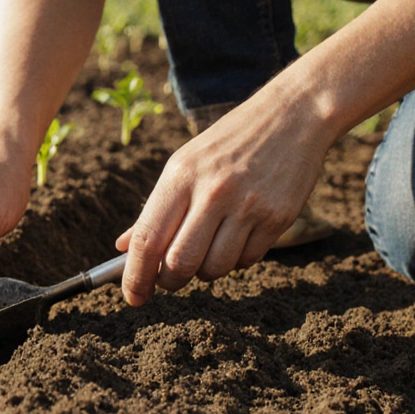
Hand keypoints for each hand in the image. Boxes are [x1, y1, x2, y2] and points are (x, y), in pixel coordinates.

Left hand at [116, 87, 335, 304]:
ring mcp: (247, 206)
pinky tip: (238, 236)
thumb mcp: (184, 164)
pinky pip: (247, 260)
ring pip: (215, 268)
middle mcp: (212, 192)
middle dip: (170, 281)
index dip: (135, 276)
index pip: (147, 239)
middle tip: (170, 278)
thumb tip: (123, 248)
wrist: (292, 116)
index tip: (133, 297)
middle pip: (180, 263)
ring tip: (209, 249)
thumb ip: (156, 208)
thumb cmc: (228, 143)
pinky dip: (237, 260)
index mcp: (180, 176)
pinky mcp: (277, 217)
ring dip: (206, 271)